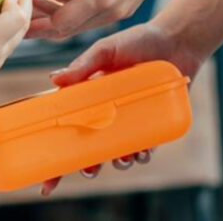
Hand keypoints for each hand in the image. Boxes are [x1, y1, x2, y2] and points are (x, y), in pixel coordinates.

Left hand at [21, 0, 186, 39]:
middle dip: (37, 19)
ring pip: (76, 20)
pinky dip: (67, 2)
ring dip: (50, 10)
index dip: (33, 22)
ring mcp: (119, 7)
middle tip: (9, 7)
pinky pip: (89, 9)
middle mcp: (112, 9)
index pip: (60, 23)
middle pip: (65, 26)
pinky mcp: (122, 0)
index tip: (9, 15)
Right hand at [36, 20, 206, 195]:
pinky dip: (143, 154)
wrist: (175, 40)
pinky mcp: (153, 124)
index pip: (66, 129)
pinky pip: (145, 147)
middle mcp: (106, 113)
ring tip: (123, 158)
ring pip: (118, 153)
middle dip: (87, 168)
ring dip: (119, 162)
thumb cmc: (137, 40)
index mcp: (88, 99)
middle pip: (89, 150)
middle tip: (89, 171)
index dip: (55, 156)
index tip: (46, 181)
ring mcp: (129, 120)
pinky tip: (145, 151)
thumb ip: (82, 65)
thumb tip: (53, 79)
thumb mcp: (106, 50)